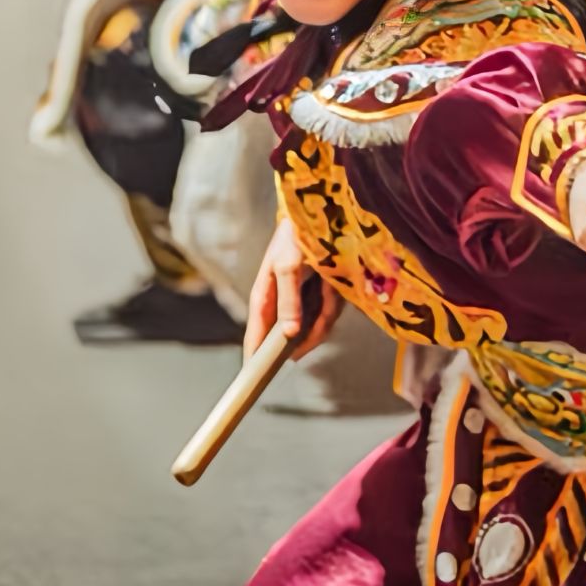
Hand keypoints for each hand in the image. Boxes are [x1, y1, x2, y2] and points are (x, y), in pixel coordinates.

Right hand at [243, 218, 343, 360]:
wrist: (321, 211)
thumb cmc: (296, 235)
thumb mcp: (289, 267)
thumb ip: (288, 300)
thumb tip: (287, 333)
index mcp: (265, 294)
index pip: (256, 332)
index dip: (254, 354)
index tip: (252, 375)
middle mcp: (283, 300)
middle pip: (288, 335)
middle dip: (302, 339)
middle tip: (301, 352)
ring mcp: (302, 297)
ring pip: (313, 325)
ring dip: (322, 318)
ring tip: (327, 291)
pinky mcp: (321, 293)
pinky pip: (327, 311)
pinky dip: (332, 306)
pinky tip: (332, 289)